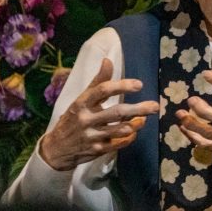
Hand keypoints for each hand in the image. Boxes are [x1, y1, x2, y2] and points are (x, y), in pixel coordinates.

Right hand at [40, 58, 159, 170]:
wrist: (56, 149)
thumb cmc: (74, 118)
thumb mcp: (82, 99)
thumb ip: (98, 81)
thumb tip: (108, 60)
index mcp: (82, 103)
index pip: (102, 90)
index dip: (122, 86)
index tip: (139, 85)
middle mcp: (86, 119)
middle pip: (117, 112)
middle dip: (138, 109)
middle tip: (155, 106)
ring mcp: (92, 135)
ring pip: (120, 129)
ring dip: (136, 124)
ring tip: (145, 119)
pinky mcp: (97, 150)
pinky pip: (118, 144)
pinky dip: (129, 138)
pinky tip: (135, 132)